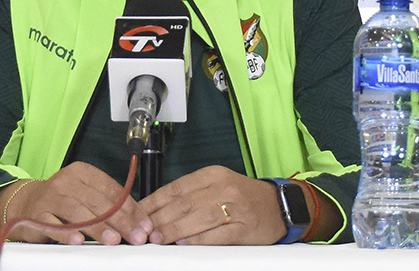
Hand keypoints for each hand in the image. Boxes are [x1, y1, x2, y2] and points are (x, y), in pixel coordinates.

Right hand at [0, 162, 151, 244]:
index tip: (144, 225)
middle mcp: (66, 180)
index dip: (131, 208)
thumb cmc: (63, 200)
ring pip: (78, 211)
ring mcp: (51, 197)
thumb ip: (109, 204)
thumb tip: (139, 222)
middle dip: (120, 221)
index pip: (112, 189)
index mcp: (82, 172)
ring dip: (98, 227)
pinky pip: (54, 224)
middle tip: (135, 236)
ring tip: (113, 240)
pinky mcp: (37, 214)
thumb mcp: (86, 194)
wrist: (25, 203)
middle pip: (98, 201)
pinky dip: (67, 232)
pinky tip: (79, 240)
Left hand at [138, 166, 284, 244]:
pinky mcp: (245, 227)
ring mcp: (236, 207)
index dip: (154, 202)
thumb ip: (190, 194)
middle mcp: (224, 188)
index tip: (139, 214)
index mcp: (213, 175)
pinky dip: (199, 239)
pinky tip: (185, 243)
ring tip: (159, 238)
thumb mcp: (216, 185)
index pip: (176, 187)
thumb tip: (156, 210)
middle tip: (143, 231)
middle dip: (160, 218)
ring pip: (199, 217)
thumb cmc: (242, 197)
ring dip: (175, 230)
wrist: (279, 206)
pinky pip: (218, 234)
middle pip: (184, 203)